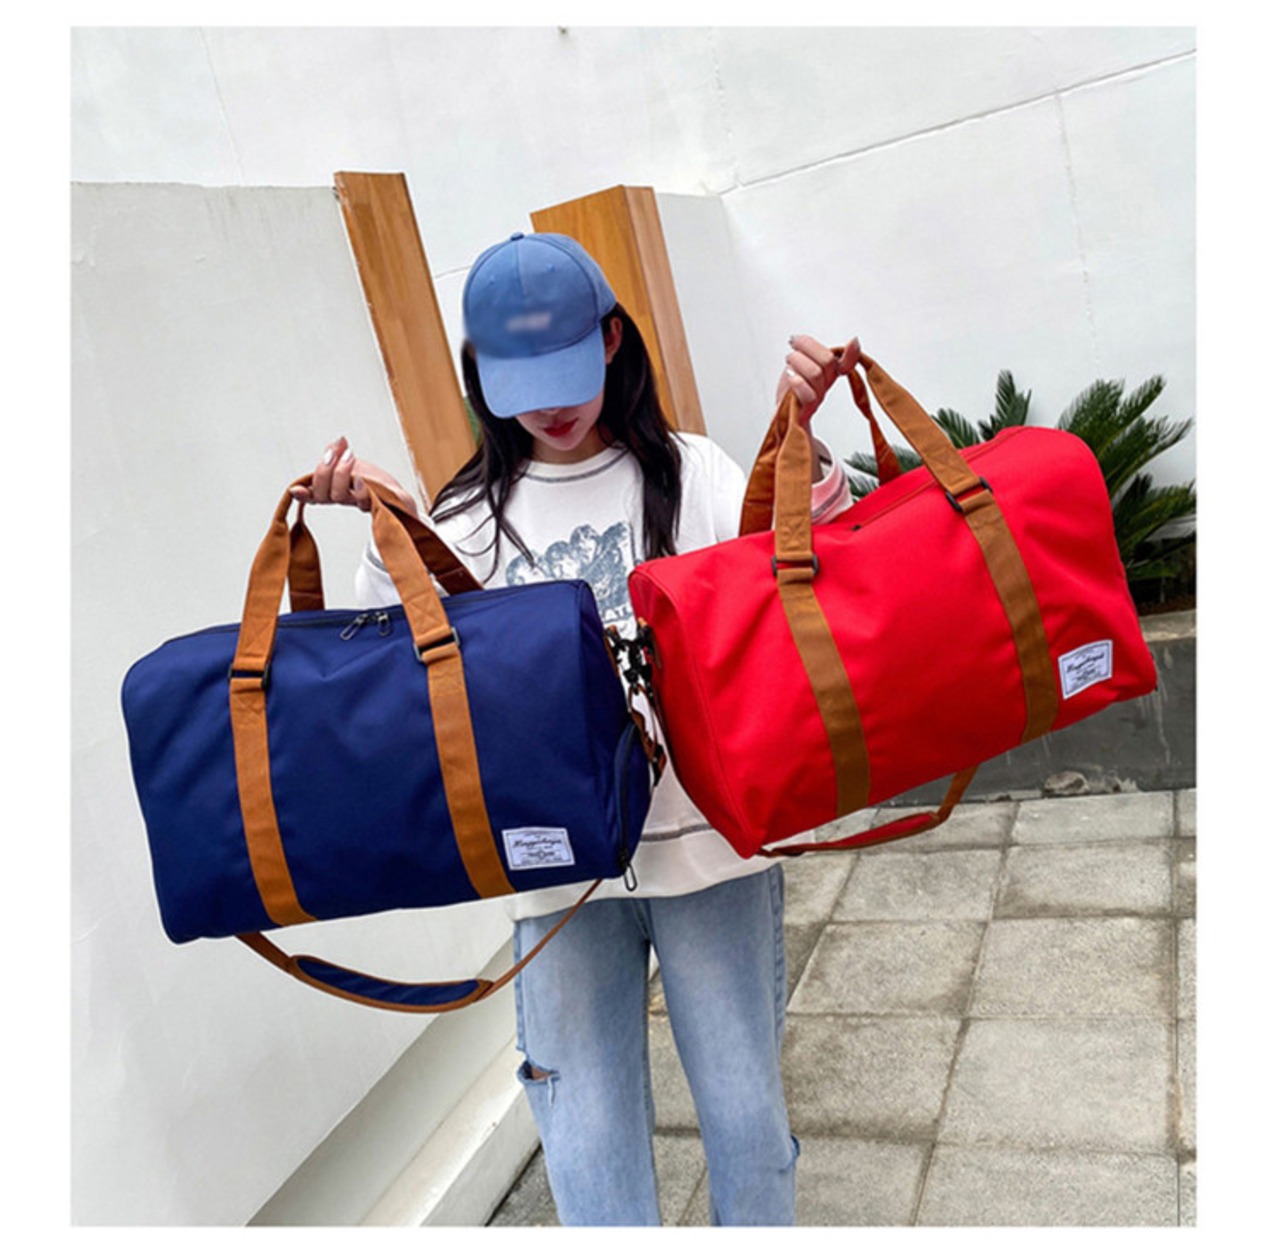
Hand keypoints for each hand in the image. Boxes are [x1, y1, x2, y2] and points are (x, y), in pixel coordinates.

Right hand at [289, 436, 419, 515]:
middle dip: (324, 471)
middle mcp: (341, 498)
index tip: (295, 489)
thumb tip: (339, 441)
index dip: (302, 493)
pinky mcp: (373, 505)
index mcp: (331, 488)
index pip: (312, 493)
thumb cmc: (370, 481)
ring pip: (338, 495)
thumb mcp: (351, 463)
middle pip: (321, 493)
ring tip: (349, 456)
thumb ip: (339, 453)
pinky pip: (362, 502)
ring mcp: (355, 503)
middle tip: (334, 454)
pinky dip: (359, 490)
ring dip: (340, 473)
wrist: (395, 494)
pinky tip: (360, 480)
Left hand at [776, 335, 861, 423]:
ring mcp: (816, 400)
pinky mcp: (805, 411)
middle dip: (808, 346)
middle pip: (827, 361)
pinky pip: (808, 396)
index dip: (852, 354)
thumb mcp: (798, 364)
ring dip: (797, 360)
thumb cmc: (788, 392)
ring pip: (815, 373)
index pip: (846, 363)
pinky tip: (790, 376)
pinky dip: (798, 382)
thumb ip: (811, 350)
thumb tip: (826, 338)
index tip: (853, 342)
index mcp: (827, 375)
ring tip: (789, 360)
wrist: (780, 417)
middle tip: (794, 344)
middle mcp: (824, 387)